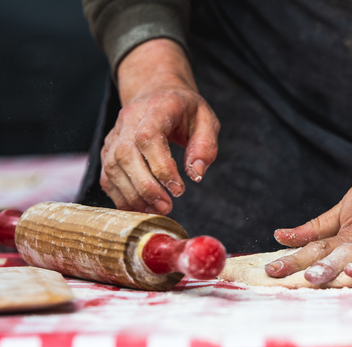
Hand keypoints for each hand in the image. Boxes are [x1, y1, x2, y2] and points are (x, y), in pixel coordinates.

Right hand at [100, 39, 219, 213]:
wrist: (157, 93)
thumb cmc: (185, 110)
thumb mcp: (207, 120)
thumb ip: (205, 146)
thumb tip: (196, 174)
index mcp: (156, 108)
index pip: (148, 136)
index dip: (161, 166)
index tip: (178, 189)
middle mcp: (129, 119)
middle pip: (125, 154)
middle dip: (146, 187)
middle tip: (166, 206)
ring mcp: (115, 134)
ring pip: (112, 167)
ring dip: (132, 195)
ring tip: (155, 210)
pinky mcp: (108, 150)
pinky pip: (106, 176)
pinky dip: (120, 196)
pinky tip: (140, 208)